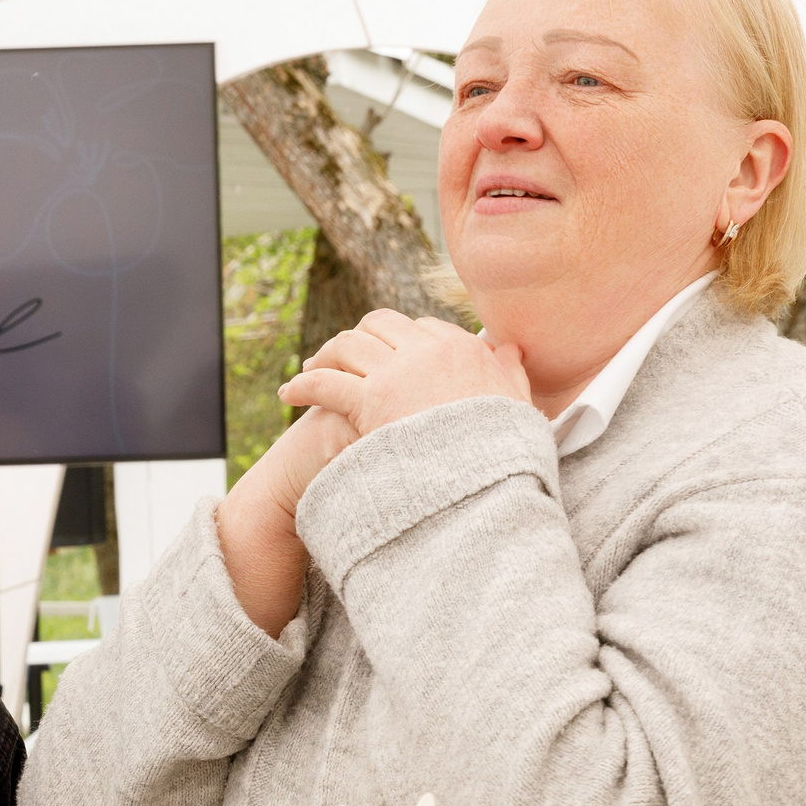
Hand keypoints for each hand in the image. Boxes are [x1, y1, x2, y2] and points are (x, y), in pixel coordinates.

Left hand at [279, 310, 530, 436]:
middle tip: (340, 357)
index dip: (400, 339)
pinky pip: (325, 382)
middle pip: (380, 324)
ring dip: (325, 354)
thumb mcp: (518, 406)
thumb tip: (509, 349)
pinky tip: (287, 395)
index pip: (422, 327)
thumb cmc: (506, 451)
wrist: (488, 481)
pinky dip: (302, 385)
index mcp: (464, 349)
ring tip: (310, 369)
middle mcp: (428, 351)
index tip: (388, 357)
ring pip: (348, 345)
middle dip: (358, 337)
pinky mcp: (371, 401)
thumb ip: (511, 374)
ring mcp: (398, 373)